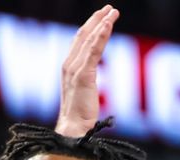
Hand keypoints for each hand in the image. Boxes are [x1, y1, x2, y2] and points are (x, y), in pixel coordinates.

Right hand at [56, 5, 119, 136]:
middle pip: (82, 37)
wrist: (72, 129)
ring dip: (101, 23)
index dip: (90, 28)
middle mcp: (68, 66)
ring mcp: (74, 70)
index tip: (101, 17)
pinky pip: (93, 51)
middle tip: (109, 8)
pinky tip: (107, 25)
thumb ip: (85, 82)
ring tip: (112, 12)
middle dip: (96, 20)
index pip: (79, 43)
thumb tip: (90, 82)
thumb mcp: (82, 94)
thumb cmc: (78, 117)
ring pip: (89, 40)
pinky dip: (100, 36)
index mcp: (67, 69)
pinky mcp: (83, 75)